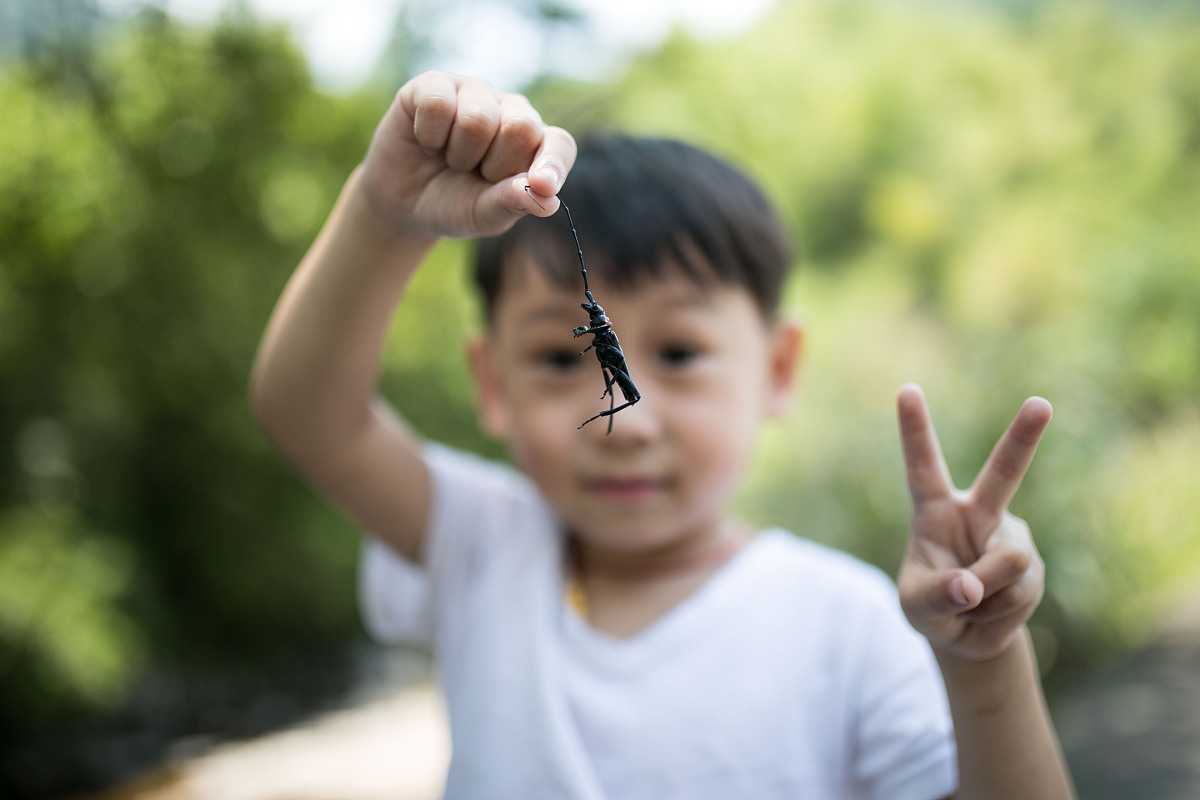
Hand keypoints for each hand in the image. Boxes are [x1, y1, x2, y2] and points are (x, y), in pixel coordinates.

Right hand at [358, 70, 574, 238]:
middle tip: (476, 175)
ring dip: (459, 154)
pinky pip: (438, 104)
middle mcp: (510, 111)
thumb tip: (549, 200)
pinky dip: (429, 135)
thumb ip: (513, 204)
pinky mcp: (434, 85)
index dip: (554, 163)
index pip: (559, 144)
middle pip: (521, 127)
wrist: (402, 202)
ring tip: (451, 159)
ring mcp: (474, 93)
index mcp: (534, 145)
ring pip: (477, 119)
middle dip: (494, 165)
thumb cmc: (453, 205)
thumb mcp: (483, 215)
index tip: (543, 185)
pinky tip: (427, 141)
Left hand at [896, 383, 1051, 661]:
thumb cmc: (929, 609)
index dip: (915, 429)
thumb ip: (938, 595)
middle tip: (1041, 403)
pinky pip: (1020, 592)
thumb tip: (972, 588)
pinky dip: (1000, 613)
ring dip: (987, 597)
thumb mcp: (916, 606)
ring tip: (971, 606)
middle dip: (1024, 437)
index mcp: (935, 510)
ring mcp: (1010, 537)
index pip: (922, 465)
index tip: (906, 390)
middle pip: (1004, 471)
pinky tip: (992, 612)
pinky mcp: (1034, 566)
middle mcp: (977, 513)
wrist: (964, 637)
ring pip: (1008, 561)